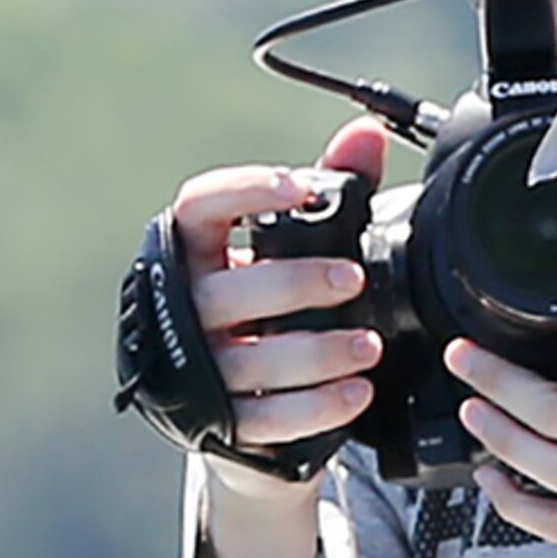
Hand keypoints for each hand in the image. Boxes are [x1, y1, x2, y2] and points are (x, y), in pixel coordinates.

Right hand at [175, 118, 389, 557]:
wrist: (246, 404)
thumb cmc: (272, 305)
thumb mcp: (297, 247)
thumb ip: (335, 191)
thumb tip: (367, 135)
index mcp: (197, 253)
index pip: (199, 207)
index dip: (245, 192)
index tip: (300, 188)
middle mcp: (187, 308)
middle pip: (230, 292)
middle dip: (296, 284)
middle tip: (352, 279)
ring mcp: (199, 370)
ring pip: (251, 360)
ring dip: (318, 352)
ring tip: (370, 346)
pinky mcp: (222, 423)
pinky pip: (266, 418)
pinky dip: (317, 407)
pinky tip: (358, 392)